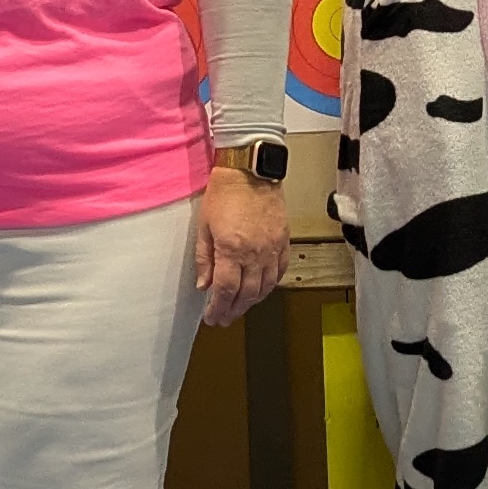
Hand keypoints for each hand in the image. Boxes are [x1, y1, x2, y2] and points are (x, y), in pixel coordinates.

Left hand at [192, 162, 287, 326]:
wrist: (251, 169)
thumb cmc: (225, 192)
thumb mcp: (204, 226)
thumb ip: (204, 258)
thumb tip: (204, 284)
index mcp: (231, 250)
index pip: (225, 291)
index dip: (218, 308)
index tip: (212, 316)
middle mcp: (254, 253)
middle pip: (246, 294)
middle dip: (234, 310)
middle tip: (225, 318)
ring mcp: (272, 248)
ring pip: (265, 286)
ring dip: (252, 301)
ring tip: (241, 307)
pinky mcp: (283, 240)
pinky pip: (281, 270)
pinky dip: (271, 284)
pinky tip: (263, 288)